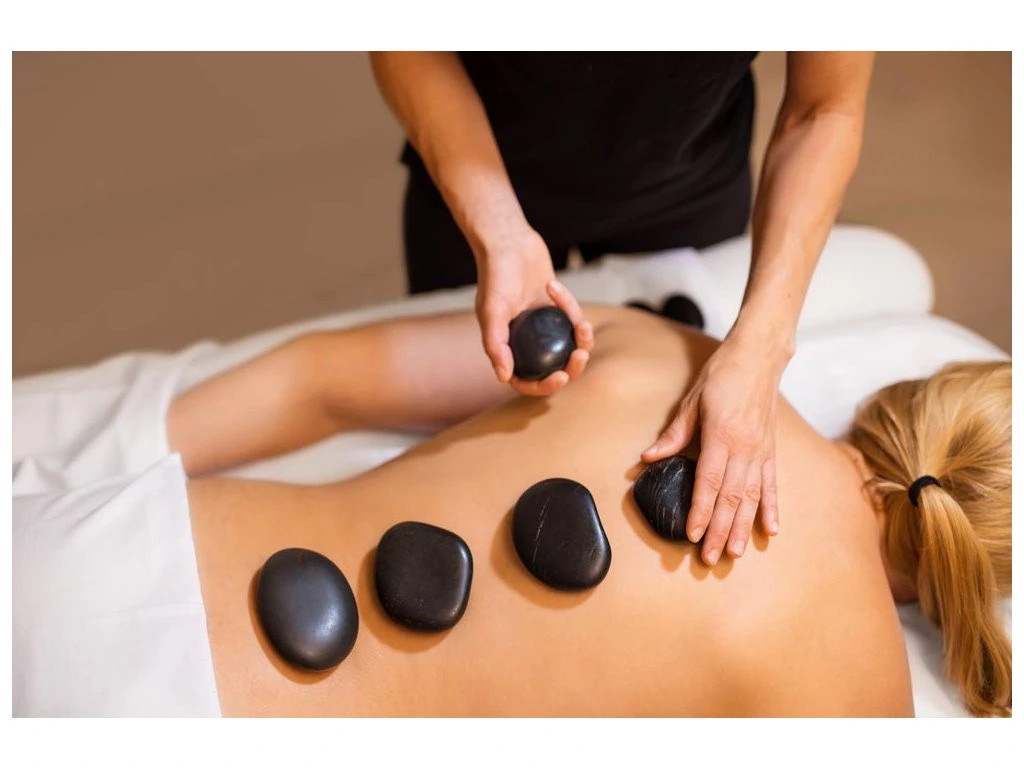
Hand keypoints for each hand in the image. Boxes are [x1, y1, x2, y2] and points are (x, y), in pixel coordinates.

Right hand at [475, 228, 593, 395]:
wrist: (508, 242)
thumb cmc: (495, 275)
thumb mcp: (492, 310)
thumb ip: (496, 344)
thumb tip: (505, 377)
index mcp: (507, 348)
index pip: (525, 380)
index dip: (543, 386)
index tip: (560, 377)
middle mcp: (525, 342)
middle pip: (552, 368)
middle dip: (571, 367)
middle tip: (581, 356)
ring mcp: (543, 328)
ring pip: (568, 348)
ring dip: (580, 340)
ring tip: (582, 325)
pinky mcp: (557, 311)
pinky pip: (572, 320)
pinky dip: (571, 308)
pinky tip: (554, 287)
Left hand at [641, 333, 783, 564]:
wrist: (758, 356)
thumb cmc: (722, 375)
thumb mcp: (691, 401)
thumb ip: (674, 434)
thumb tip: (649, 457)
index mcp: (722, 436)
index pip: (710, 481)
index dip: (702, 510)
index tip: (695, 533)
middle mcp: (745, 448)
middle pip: (731, 497)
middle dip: (720, 529)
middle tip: (711, 557)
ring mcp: (761, 451)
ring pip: (752, 497)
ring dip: (743, 527)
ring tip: (736, 552)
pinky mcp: (771, 450)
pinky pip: (771, 484)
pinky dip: (771, 508)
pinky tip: (771, 530)